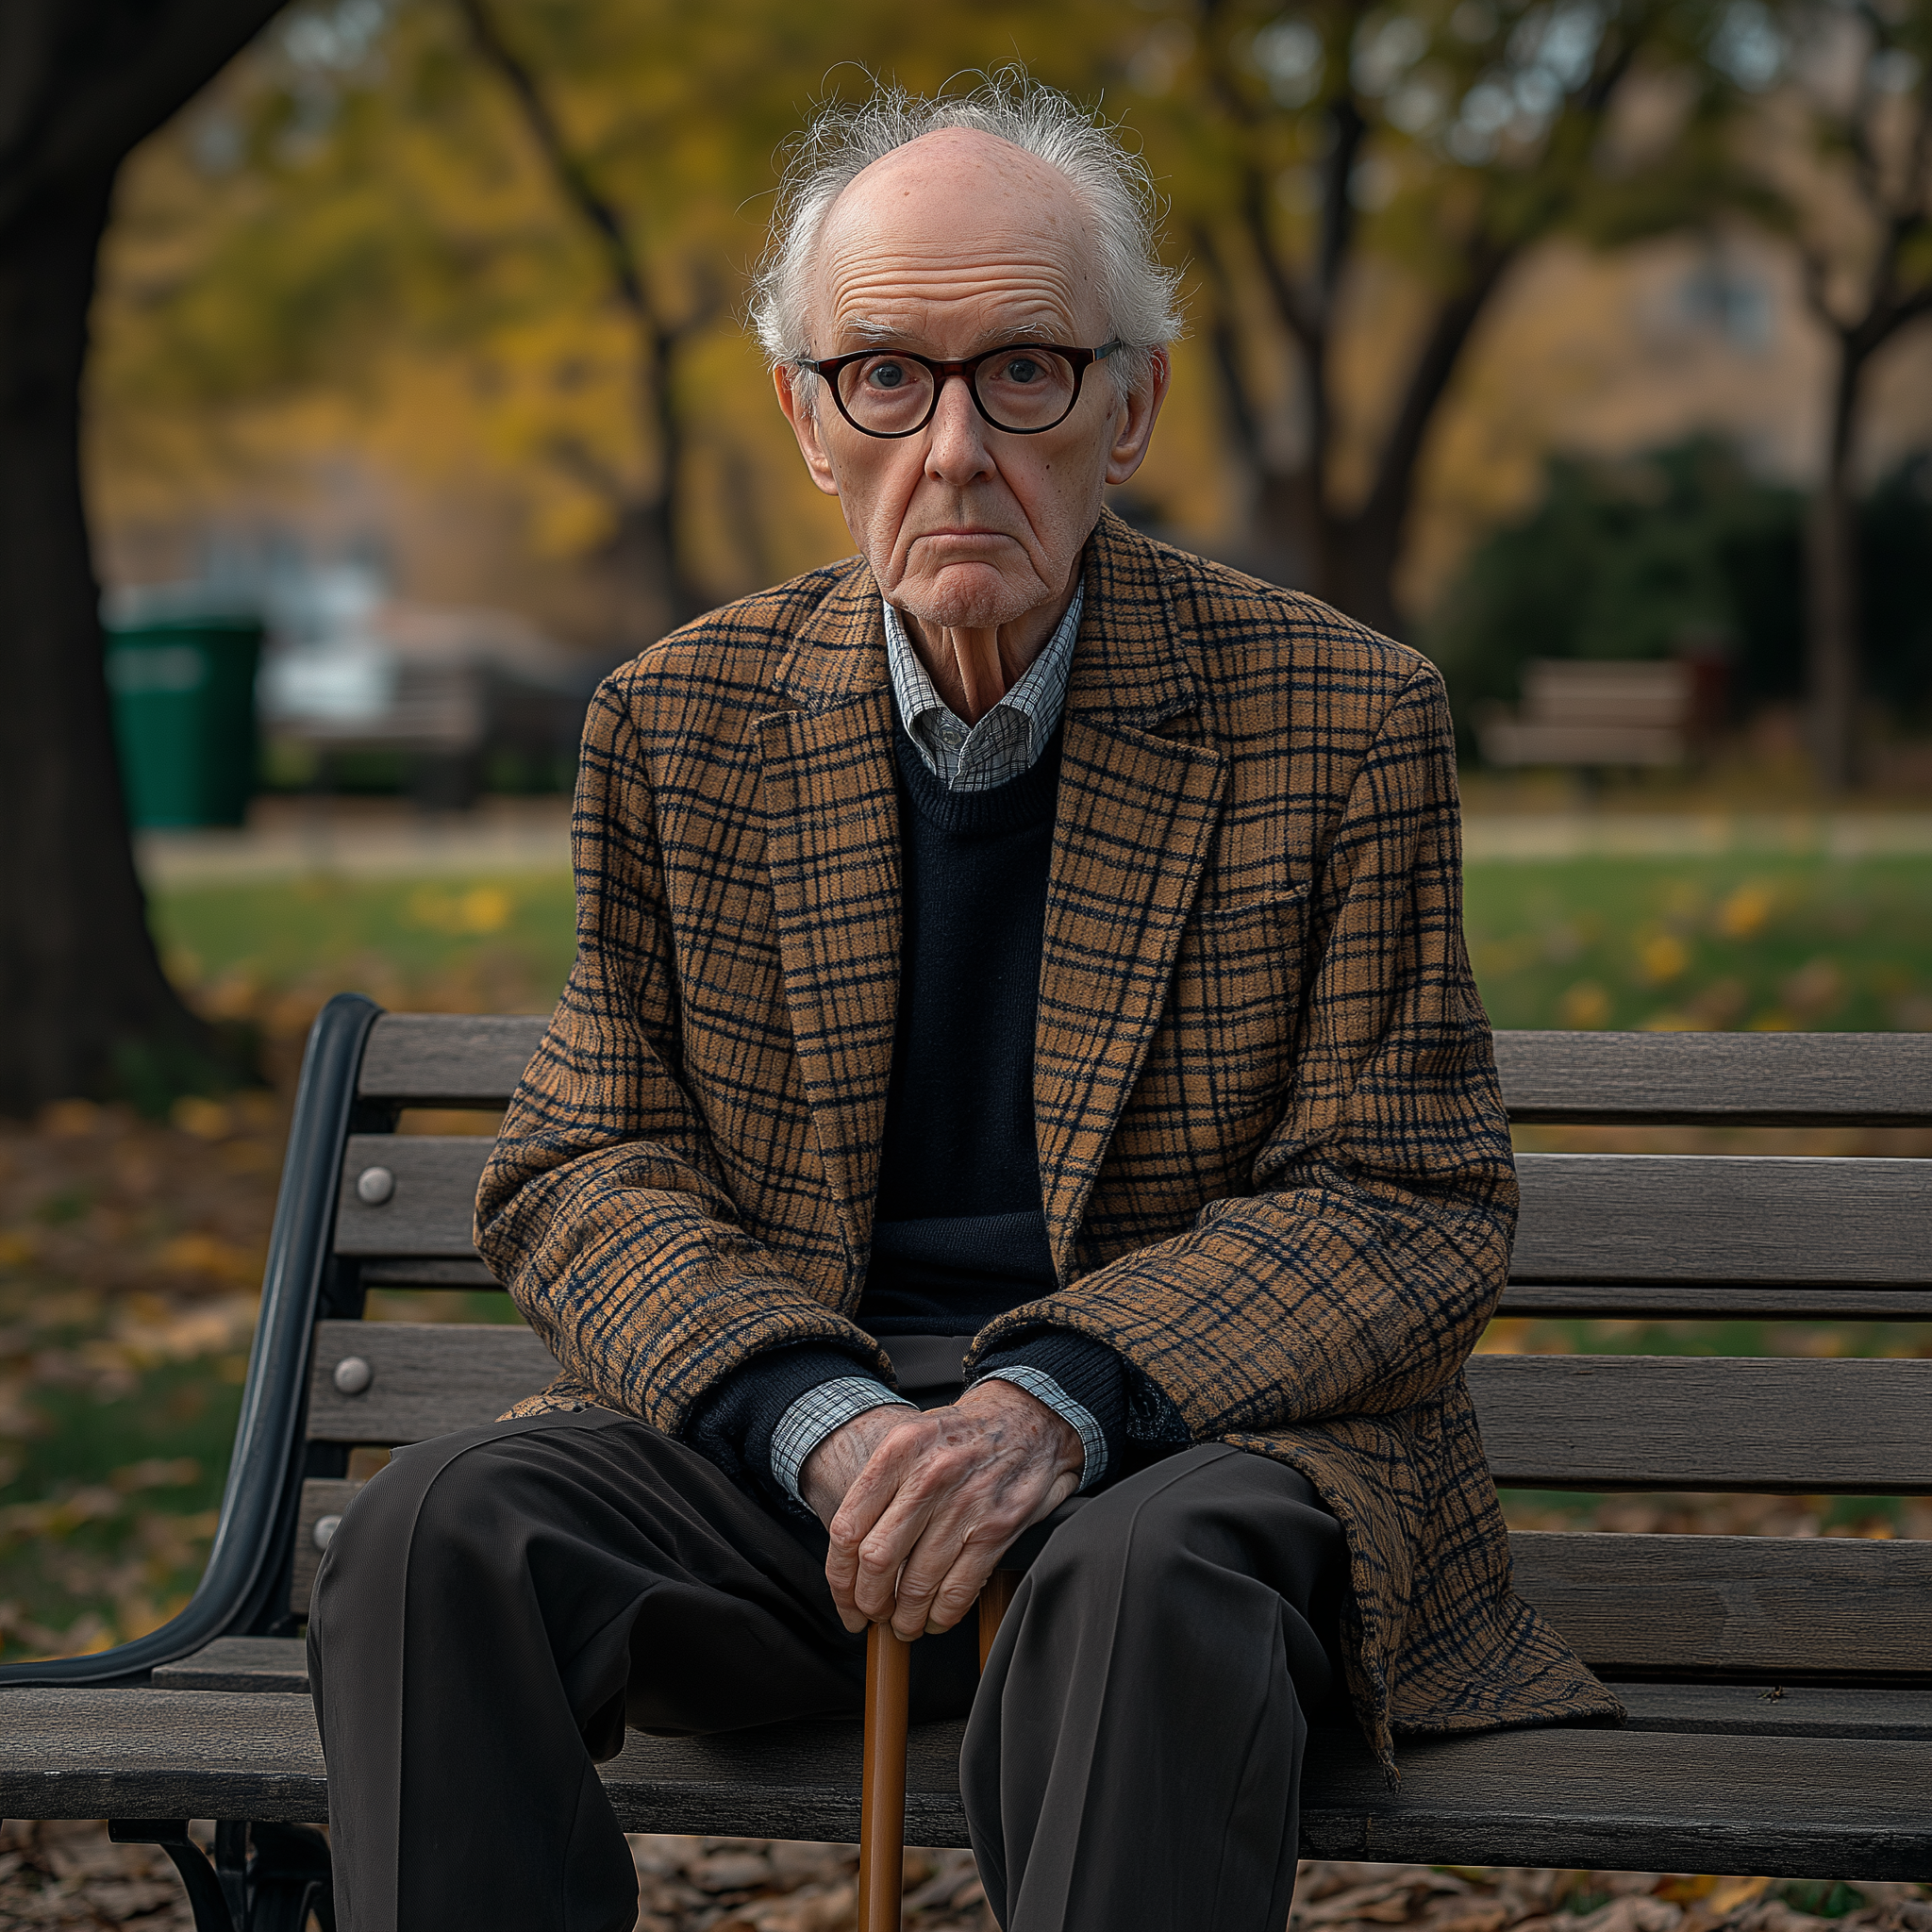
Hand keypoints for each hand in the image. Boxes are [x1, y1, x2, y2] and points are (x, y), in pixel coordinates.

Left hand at [800, 1380, 1082, 1639]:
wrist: (1032, 1419)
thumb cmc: (966, 1433)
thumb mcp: (913, 1436)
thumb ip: (881, 1485)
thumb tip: (852, 1550)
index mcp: (898, 1450)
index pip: (847, 1527)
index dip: (839, 1576)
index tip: (844, 1599)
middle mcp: (928, 1476)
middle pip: (877, 1561)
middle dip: (869, 1602)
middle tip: (872, 1615)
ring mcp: (965, 1504)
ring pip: (917, 1583)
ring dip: (905, 1617)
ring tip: (904, 1624)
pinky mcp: (997, 1528)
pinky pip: (958, 1589)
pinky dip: (942, 1615)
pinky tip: (936, 1618)